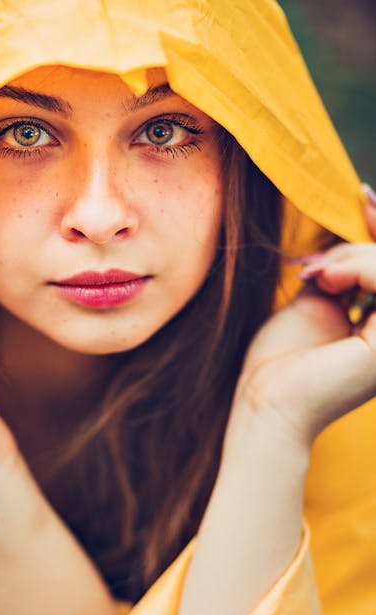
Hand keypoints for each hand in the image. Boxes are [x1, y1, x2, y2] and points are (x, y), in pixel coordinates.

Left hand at [234, 196, 375, 443]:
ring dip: (355, 256)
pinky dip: (359, 267)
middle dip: (366, 240)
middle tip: (320, 258)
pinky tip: (325, 279)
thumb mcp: (317, 302)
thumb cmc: (280, 361)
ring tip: (315, 274)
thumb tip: (349, 235)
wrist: (264, 402)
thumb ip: (342, 273)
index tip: (362, 196)